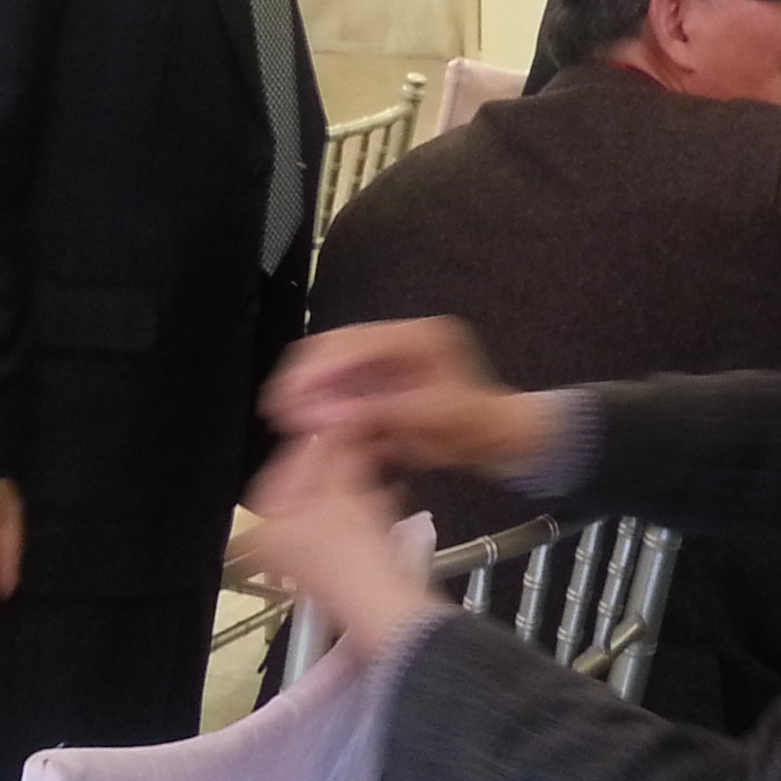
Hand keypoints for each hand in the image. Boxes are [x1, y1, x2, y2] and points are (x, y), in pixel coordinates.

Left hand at [247, 435, 440, 659]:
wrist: (387, 612)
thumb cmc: (355, 562)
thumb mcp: (344, 494)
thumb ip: (338, 453)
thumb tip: (338, 423)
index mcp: (266, 529)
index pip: (285, 469)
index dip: (316, 443)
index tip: (340, 422)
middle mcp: (277, 546)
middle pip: (307, 486)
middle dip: (338, 464)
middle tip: (360, 442)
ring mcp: (305, 558)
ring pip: (329, 503)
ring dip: (355, 483)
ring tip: (376, 466)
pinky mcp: (334, 566)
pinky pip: (344, 523)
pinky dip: (362, 508)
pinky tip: (382, 497)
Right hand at [263, 317, 561, 470]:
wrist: (501, 441)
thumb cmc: (479, 426)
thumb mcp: (432, 418)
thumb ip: (379, 412)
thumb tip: (326, 412)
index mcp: (416, 338)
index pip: (352, 342)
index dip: (316, 367)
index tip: (290, 393)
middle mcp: (399, 344)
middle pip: (336, 351)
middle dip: (305, 379)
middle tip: (279, 409)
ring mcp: (391, 364)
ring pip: (336, 373)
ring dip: (311, 396)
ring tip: (288, 420)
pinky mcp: (385, 386)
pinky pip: (346, 393)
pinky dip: (328, 409)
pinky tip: (311, 426)